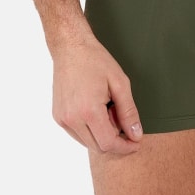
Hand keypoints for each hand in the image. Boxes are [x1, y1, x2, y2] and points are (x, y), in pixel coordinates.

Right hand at [51, 34, 143, 155]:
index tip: (136, 142)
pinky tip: (95, 110)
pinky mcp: (58, 116)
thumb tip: (136, 135)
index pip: (108, 144)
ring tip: (107, 109)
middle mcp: (72, 119)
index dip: (125, 147)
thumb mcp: (120, 83)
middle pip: (98, 146)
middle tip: (121, 117)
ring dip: (101, 134)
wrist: (71, 47)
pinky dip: (90, 129)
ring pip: (87, 142)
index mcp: (88, 111)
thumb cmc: (96, 61)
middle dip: (114, 139)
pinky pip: (77, 134)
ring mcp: (62, 119)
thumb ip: (128, 112)